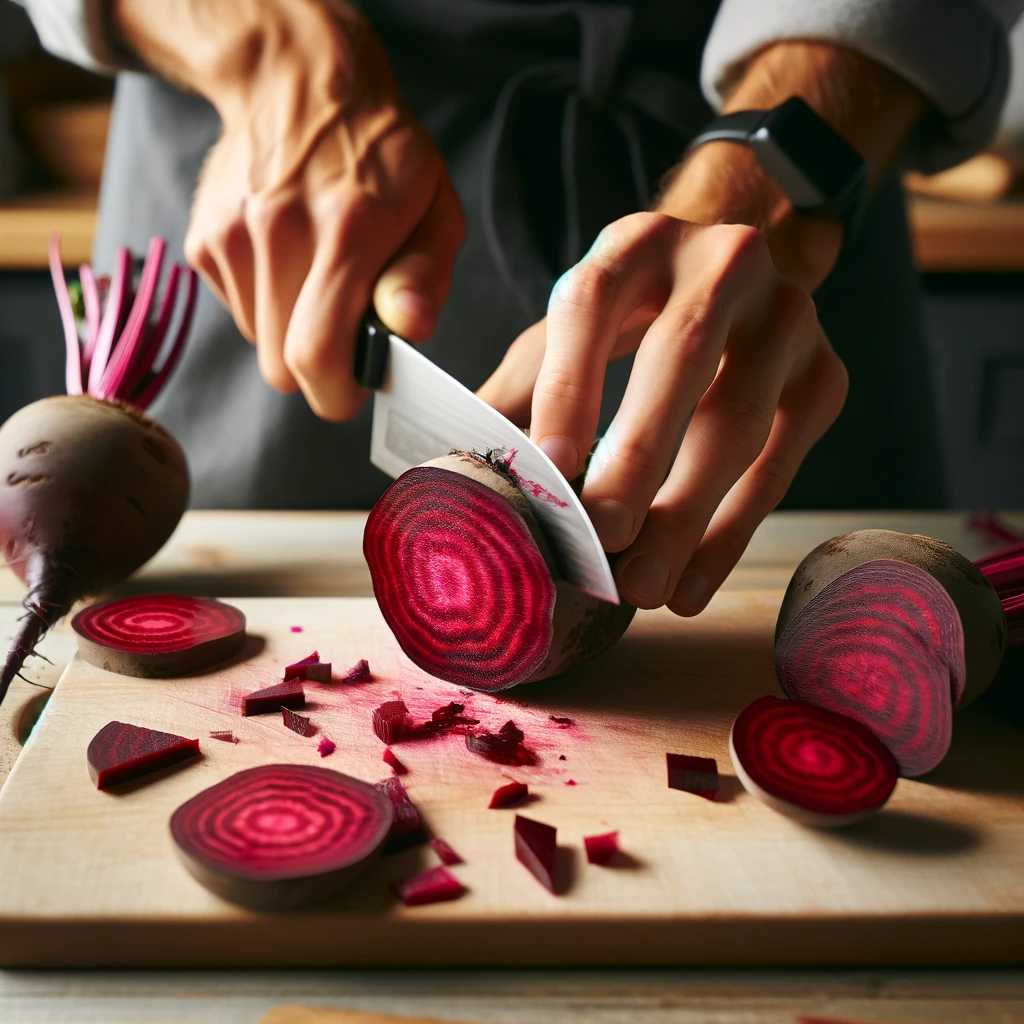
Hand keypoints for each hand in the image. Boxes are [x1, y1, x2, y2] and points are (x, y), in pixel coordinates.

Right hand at [114, 0, 464, 419]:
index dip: (335, 393)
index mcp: (348, 228)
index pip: (317, 354)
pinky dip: (266, 302)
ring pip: (259, 343)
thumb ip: (427, 275)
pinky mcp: (203, 239)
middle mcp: (280, 231)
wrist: (297, 80)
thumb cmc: (383, 156)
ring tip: (317, 277)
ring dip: (290, 332)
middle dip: (315, 371)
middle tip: (344, 337)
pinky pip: (239, 311)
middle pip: (281, 366)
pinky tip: (287, 257)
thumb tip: (408, 328)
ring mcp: (232, 234)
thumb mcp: (435, 207)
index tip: (354, 388)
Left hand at [479, 212, 847, 613]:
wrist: (735, 279)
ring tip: (642, 585)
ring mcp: (785, 317)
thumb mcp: (568, 334)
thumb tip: (460, 474)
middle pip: (678, 359)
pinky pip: (782, 463)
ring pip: (740, 419)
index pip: (592, 307)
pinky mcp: (824, 374)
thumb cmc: (631, 318)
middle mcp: (719, 264)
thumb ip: (517, 392)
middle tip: (600, 540)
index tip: (546, 468)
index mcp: (634, 246)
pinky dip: (733, 531)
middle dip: (638, 456)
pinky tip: (691, 584)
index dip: (569, 387)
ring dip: (689, 513)